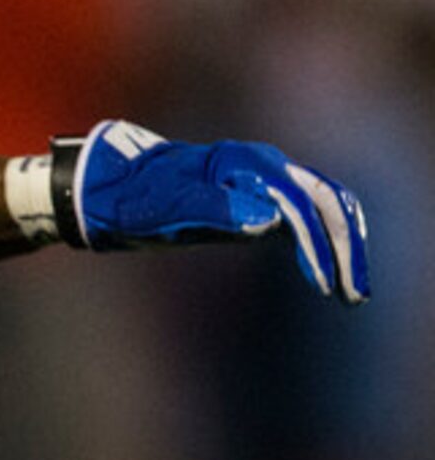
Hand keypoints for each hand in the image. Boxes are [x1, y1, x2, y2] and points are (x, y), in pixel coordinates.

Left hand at [61, 119, 369, 302]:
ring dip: (341, 247)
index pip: (299, 203)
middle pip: (325, 202)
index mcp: (244, 164)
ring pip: (322, 209)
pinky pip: (303, 219)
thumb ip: (217, 209)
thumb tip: (270, 219)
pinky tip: (328, 276)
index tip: (326, 283)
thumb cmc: (131, 197)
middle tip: (354, 295)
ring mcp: (261, 183)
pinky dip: (321, 245)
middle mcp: (262, 167)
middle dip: (345, 247)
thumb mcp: (165, 207)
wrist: (104, 189)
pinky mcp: (255, 202)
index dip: (319, 244)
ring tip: (350, 293)